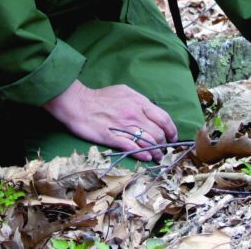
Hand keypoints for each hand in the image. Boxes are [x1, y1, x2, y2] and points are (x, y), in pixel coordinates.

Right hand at [43, 80, 177, 161]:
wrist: (78, 104)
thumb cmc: (100, 97)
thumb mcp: (123, 92)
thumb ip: (139, 102)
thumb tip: (151, 113)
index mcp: (138, 102)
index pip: (163, 118)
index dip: (171, 130)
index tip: (172, 137)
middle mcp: (134, 114)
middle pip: (158, 133)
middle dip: (164, 144)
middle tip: (163, 149)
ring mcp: (124, 127)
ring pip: (148, 143)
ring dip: (156, 152)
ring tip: (157, 157)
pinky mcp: (112, 138)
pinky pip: (132, 148)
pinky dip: (143, 154)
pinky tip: (146, 158)